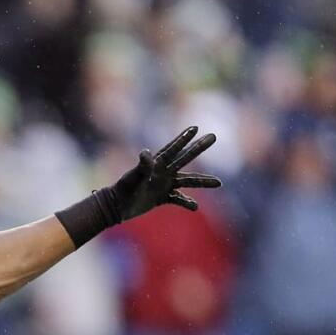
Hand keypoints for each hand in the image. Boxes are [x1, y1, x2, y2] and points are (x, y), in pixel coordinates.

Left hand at [103, 126, 221, 219]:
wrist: (116, 206)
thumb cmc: (123, 189)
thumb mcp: (133, 177)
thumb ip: (142, 165)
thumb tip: (146, 152)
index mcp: (156, 164)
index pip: (173, 149)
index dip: (183, 138)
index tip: (195, 127)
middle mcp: (163, 172)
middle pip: (185, 158)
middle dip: (199, 148)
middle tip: (214, 136)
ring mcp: (164, 184)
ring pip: (188, 181)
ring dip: (203, 182)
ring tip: (219, 182)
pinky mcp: (163, 197)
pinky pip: (179, 199)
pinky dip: (187, 203)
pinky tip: (195, 207)